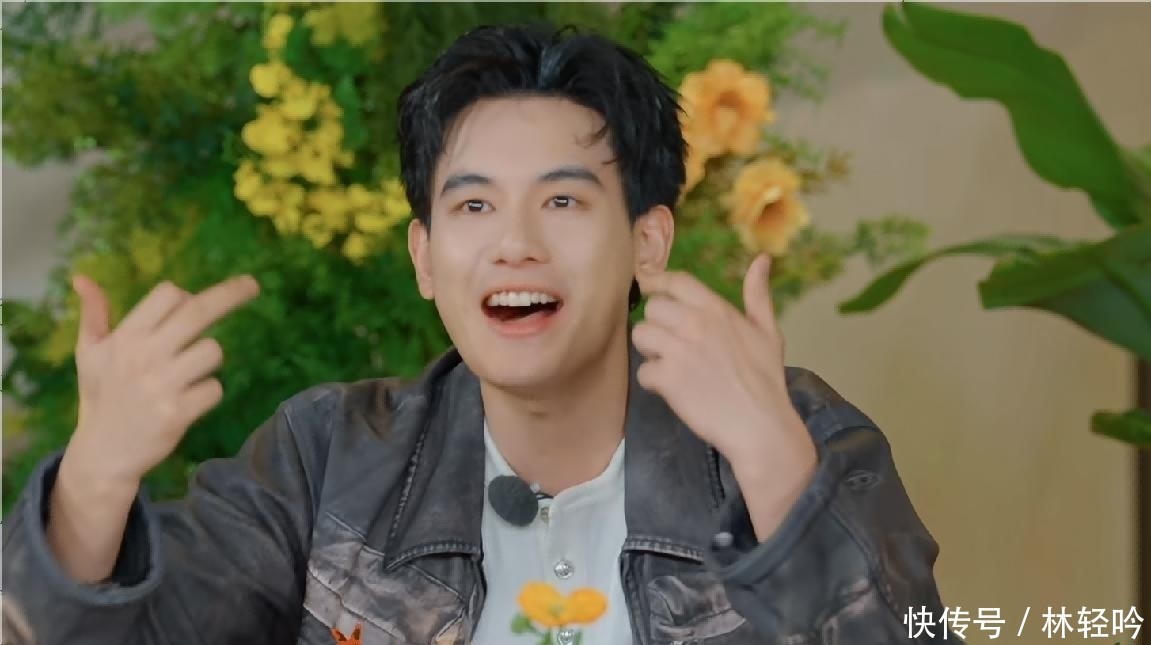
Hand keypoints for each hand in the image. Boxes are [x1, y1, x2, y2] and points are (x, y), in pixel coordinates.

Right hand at [63, 274, 260, 487]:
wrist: (103, 454)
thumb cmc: (100, 397)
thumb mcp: (88, 353)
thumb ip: (93, 314)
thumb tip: (81, 277)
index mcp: (125, 337)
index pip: (169, 294)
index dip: (184, 297)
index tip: (191, 304)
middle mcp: (144, 355)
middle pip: (199, 312)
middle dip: (231, 294)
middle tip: (253, 285)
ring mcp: (163, 384)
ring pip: (213, 351)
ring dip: (208, 361)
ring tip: (186, 375)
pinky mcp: (178, 412)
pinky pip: (215, 388)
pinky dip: (208, 393)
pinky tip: (187, 402)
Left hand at [633, 255, 815, 537]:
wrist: (760, 425)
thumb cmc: (766, 380)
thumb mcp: (768, 332)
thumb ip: (758, 295)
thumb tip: (762, 260)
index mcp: (717, 309)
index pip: (676, 281)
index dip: (662, 287)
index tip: (659, 297)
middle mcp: (695, 324)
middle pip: (652, 308)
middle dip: (657, 324)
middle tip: (671, 344)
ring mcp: (678, 350)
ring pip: (641, 335)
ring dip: (650, 351)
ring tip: (669, 365)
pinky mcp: (667, 378)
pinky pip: (643, 371)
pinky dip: (653, 382)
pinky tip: (671, 389)